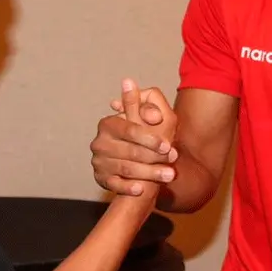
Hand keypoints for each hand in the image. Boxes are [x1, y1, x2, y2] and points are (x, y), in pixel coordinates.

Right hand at [90, 79, 177, 196]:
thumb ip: (139, 105)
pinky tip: (143, 190)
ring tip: (169, 176)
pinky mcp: (100, 179)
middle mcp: (99, 142)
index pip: (129, 130)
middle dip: (154, 157)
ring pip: (125, 169)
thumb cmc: (145, 139)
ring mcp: (98, 161)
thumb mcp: (145, 120)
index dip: (150, 138)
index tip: (168, 146)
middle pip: (129, 151)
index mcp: (108, 124)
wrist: (138, 167)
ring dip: (149, 173)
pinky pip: (114, 185)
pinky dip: (128, 187)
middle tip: (173, 162)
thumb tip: (128, 81)